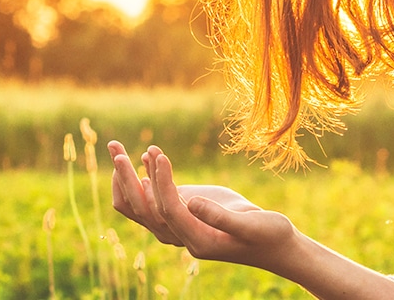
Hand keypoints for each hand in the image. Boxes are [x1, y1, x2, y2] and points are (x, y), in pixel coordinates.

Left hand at [108, 141, 297, 270]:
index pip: (168, 212)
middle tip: (116, 153)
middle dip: (127, 180)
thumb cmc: (269, 235)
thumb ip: (221, 217)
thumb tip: (191, 202)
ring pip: (144, 204)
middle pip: (144, 210)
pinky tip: (147, 154)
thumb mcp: (252, 226)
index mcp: (198, 241)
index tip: (159, 156)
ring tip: (116, 148)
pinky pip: (158, 197)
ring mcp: (181, 224)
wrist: (277, 244)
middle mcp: (182, 235)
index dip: (162, 184)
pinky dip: (149, 175)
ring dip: (128, 176)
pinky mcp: (187, 212)